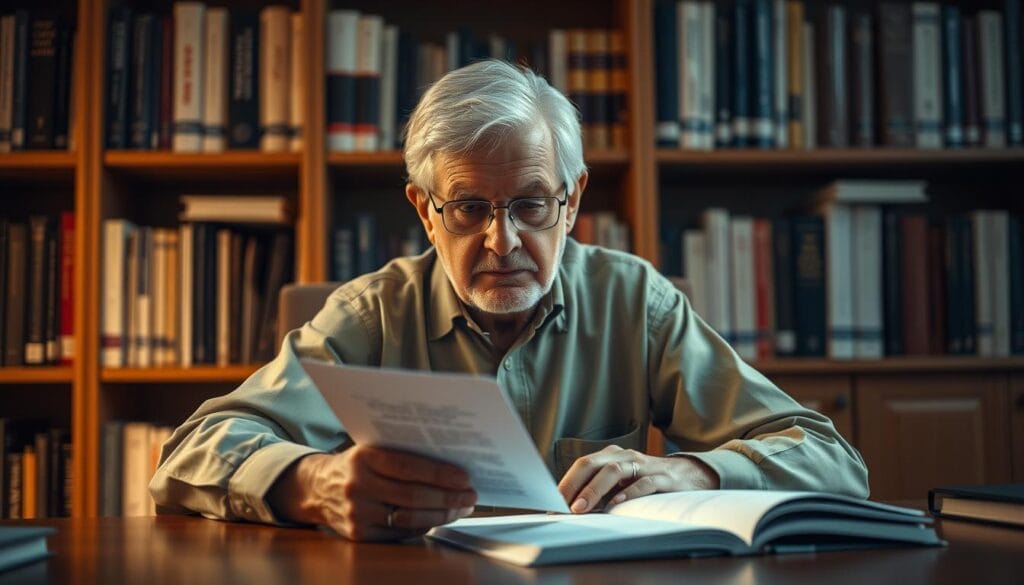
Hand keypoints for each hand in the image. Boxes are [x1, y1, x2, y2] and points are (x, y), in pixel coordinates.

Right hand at [268, 445, 476, 540]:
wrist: (317, 488)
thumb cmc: (356, 465)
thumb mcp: (371, 449)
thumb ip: (402, 453)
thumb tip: (450, 462)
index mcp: (363, 457)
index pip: (408, 466)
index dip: (440, 473)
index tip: (465, 477)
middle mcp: (357, 485)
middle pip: (413, 495)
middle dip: (448, 497)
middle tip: (471, 495)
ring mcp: (357, 512)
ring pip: (409, 517)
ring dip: (442, 514)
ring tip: (461, 507)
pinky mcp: (359, 534)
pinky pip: (400, 533)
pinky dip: (424, 525)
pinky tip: (439, 517)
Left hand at [557, 445, 719, 513]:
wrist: (689, 476)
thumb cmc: (647, 481)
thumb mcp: (621, 483)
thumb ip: (599, 491)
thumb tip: (571, 508)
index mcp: (611, 456)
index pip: (582, 465)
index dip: (565, 483)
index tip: (551, 503)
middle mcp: (625, 456)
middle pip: (593, 464)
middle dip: (574, 485)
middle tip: (562, 506)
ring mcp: (644, 464)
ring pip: (614, 470)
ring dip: (594, 489)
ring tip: (581, 507)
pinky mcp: (663, 478)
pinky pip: (643, 483)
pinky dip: (628, 492)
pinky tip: (616, 503)